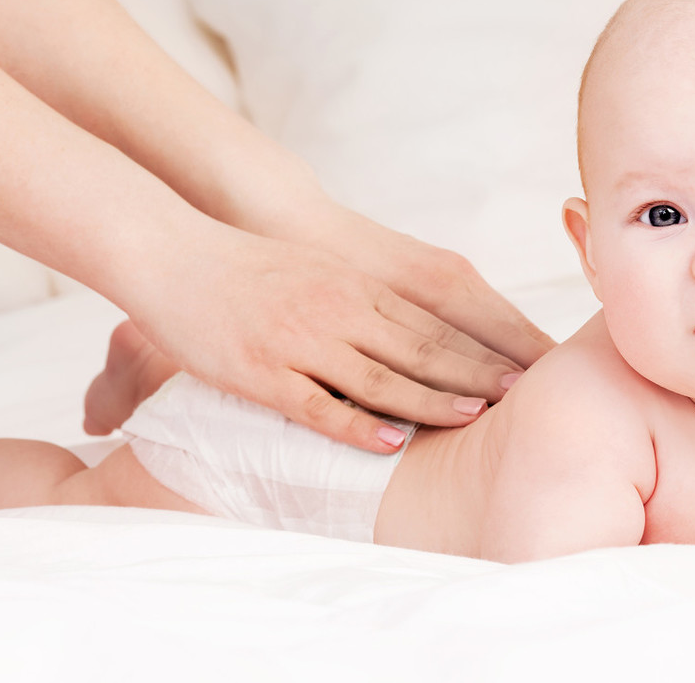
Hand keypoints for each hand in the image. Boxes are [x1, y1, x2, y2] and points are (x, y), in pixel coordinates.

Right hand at [121, 219, 551, 452]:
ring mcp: (302, 341)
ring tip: (474, 417)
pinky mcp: (263, 371)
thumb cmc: (247, 265)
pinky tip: (390, 442)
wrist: (173, 252)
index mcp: (356, 288)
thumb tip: (404, 333)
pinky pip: (319, 404)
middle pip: (420, 348)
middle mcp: (339, 310)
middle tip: (520, 396)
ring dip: (431, 399)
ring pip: (380, 377)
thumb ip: (363, 299)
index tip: (521, 368)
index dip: (480, 348)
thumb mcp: (319, 273)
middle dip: (475, 374)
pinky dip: (358, 425)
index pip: (433, 325)